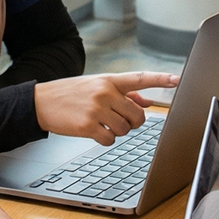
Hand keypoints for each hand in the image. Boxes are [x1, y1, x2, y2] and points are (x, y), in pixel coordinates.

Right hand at [33, 71, 179, 143]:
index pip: (140, 79)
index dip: (160, 79)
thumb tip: (146, 101)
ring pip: (125, 129)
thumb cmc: (71, 94)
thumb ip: (123, 93)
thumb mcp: (96, 86)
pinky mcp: (87, 125)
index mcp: (109, 80)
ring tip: (102, 124)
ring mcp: (96, 109)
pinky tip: (94, 132)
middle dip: (133, 122)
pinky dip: (105, 139)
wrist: (41, 102)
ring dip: (118, 131)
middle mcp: (105, 92)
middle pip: (137, 114)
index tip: (177, 79)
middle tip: (121, 121)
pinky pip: (110, 139)